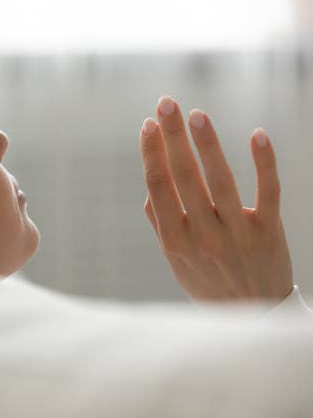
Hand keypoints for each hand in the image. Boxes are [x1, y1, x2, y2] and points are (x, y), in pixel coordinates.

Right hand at [140, 96, 292, 301]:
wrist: (251, 314)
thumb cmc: (207, 281)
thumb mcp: (175, 259)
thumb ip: (162, 222)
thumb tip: (151, 183)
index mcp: (175, 241)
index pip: (158, 188)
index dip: (152, 154)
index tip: (149, 124)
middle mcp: (203, 237)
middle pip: (185, 178)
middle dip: (173, 138)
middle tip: (166, 103)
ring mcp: (238, 235)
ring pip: (222, 182)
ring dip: (208, 145)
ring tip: (197, 115)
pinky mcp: (269, 232)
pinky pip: (269, 193)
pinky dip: (264, 163)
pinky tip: (257, 135)